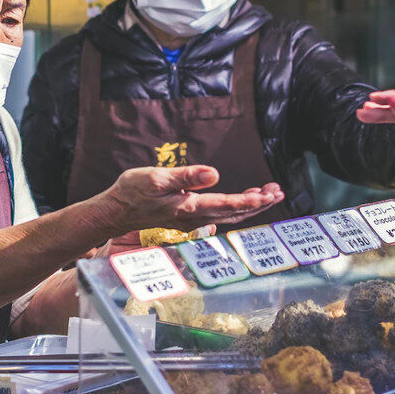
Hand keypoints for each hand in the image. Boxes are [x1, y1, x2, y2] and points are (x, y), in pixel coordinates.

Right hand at [97, 166, 283, 234]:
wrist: (115, 212)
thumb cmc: (132, 192)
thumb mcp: (156, 178)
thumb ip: (186, 176)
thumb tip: (214, 174)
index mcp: (189, 207)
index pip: (226, 204)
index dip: (250, 201)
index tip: (269, 195)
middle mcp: (194, 217)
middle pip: (234, 213)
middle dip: (259, 203)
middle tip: (279, 192)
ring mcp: (192, 219)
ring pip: (229, 214)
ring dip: (251, 205)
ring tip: (270, 193)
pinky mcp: (189, 217)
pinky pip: (220, 214)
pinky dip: (237, 207)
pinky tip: (245, 199)